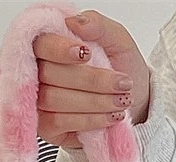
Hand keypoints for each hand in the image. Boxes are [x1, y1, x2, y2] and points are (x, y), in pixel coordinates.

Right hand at [33, 10, 150, 148]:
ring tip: (120, 101)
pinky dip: (88, 120)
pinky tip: (109, 117)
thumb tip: (76, 21)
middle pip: (49, 73)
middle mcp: (40, 72)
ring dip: (94, 102)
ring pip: (54, 99)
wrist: (135, 103)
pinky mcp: (47, 126)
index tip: (86, 54)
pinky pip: (58, 122)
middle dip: (91, 80)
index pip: (41, 43)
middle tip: (121, 84)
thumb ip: (98, 25)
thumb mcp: (118, 41)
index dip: (59, 49)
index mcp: (52, 45)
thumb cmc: (121, 69)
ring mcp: (39, 101)